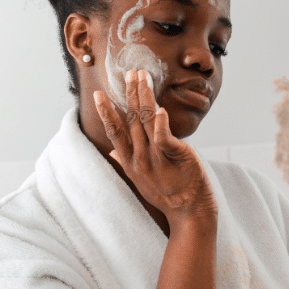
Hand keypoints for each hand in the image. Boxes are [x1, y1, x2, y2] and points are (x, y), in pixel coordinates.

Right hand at [93, 70, 217, 227]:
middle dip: (130, 94)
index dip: (106, 113)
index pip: (115, 133)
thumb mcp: (142, 181)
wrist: (190, 216)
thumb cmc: (168, 196)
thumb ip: (125, 162)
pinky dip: (162, 123)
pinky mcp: (177, 158)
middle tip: (129, 73)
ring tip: (142, 77)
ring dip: (144, 97)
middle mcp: (140, 160)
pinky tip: (161, 108)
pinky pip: (165, 138)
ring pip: (147, 122)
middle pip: (131, 121)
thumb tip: (110, 151)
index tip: (99, 95)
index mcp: (131, 163)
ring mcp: (157, 159)